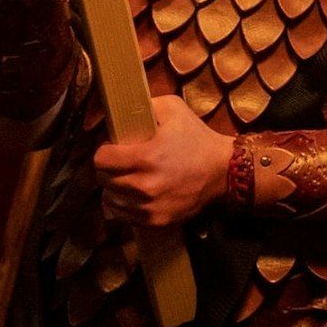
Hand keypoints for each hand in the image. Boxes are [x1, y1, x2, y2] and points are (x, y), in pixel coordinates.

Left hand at [94, 95, 232, 225]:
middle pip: (104, 180)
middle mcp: (146, 185)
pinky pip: (123, 216)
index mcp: (147, 156)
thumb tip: (120, 111)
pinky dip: (123, 205)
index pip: (102, 159)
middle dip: (110, 170)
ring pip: (110, 200)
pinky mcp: (156, 220)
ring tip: (128, 179)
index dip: (105, 152)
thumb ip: (145, 106)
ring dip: (115, 189)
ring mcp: (150, 206)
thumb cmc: (197, 138)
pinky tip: (134, 196)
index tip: (114, 149)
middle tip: (123, 164)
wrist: (224, 171)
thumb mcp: (174, 109)